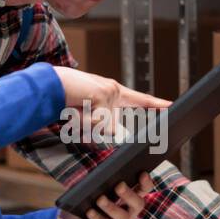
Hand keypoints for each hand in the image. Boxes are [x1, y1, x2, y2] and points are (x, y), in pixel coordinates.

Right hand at [52, 67, 169, 135]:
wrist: (49, 85)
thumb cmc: (67, 99)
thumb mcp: (89, 114)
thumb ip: (104, 123)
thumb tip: (116, 133)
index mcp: (113, 93)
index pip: (139, 100)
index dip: (155, 103)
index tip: (170, 104)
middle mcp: (113, 90)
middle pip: (112, 126)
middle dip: (98, 130)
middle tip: (86, 121)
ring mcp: (109, 91)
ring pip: (102, 125)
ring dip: (86, 124)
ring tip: (73, 111)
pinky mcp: (102, 93)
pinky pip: (96, 120)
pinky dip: (83, 120)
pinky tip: (75, 108)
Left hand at [56, 174, 152, 218]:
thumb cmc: (78, 207)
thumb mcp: (86, 191)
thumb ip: (96, 182)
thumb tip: (102, 172)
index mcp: (125, 200)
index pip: (141, 190)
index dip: (145, 182)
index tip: (142, 173)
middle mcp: (126, 215)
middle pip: (138, 204)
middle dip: (129, 194)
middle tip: (119, 185)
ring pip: (123, 217)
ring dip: (111, 207)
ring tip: (100, 199)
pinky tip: (90, 212)